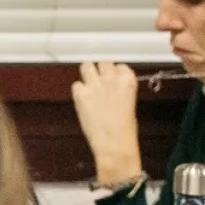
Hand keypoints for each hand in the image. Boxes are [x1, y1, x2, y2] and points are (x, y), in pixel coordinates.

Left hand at [70, 62, 142, 183]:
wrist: (114, 142)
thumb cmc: (124, 129)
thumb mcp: (129, 104)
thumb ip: (120, 91)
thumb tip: (111, 89)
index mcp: (128, 81)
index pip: (120, 66)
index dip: (115, 73)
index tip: (113, 80)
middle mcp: (112, 78)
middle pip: (103, 62)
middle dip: (100, 70)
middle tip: (98, 80)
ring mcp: (95, 84)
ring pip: (86, 66)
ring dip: (87, 73)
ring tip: (88, 84)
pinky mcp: (81, 94)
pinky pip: (75, 84)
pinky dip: (78, 91)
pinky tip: (83, 100)